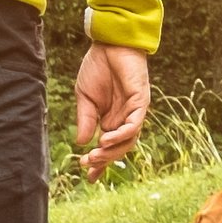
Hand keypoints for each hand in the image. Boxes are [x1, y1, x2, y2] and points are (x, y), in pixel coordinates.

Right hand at [73, 43, 151, 178]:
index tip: (89, 178)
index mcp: (111, 120)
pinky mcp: (140, 102)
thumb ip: (85, 119)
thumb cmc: (98, 67)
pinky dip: (122, 134)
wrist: (108, 44)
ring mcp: (134, 112)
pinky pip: (134, 124)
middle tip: (88, 164)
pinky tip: (105, 138)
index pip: (108, 148)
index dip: (100, 164)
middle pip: (119, 148)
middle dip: (104, 159)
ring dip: (112, 150)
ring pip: (128, 140)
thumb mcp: (85, 97)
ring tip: (95, 154)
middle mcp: (125, 119)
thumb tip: (80, 142)